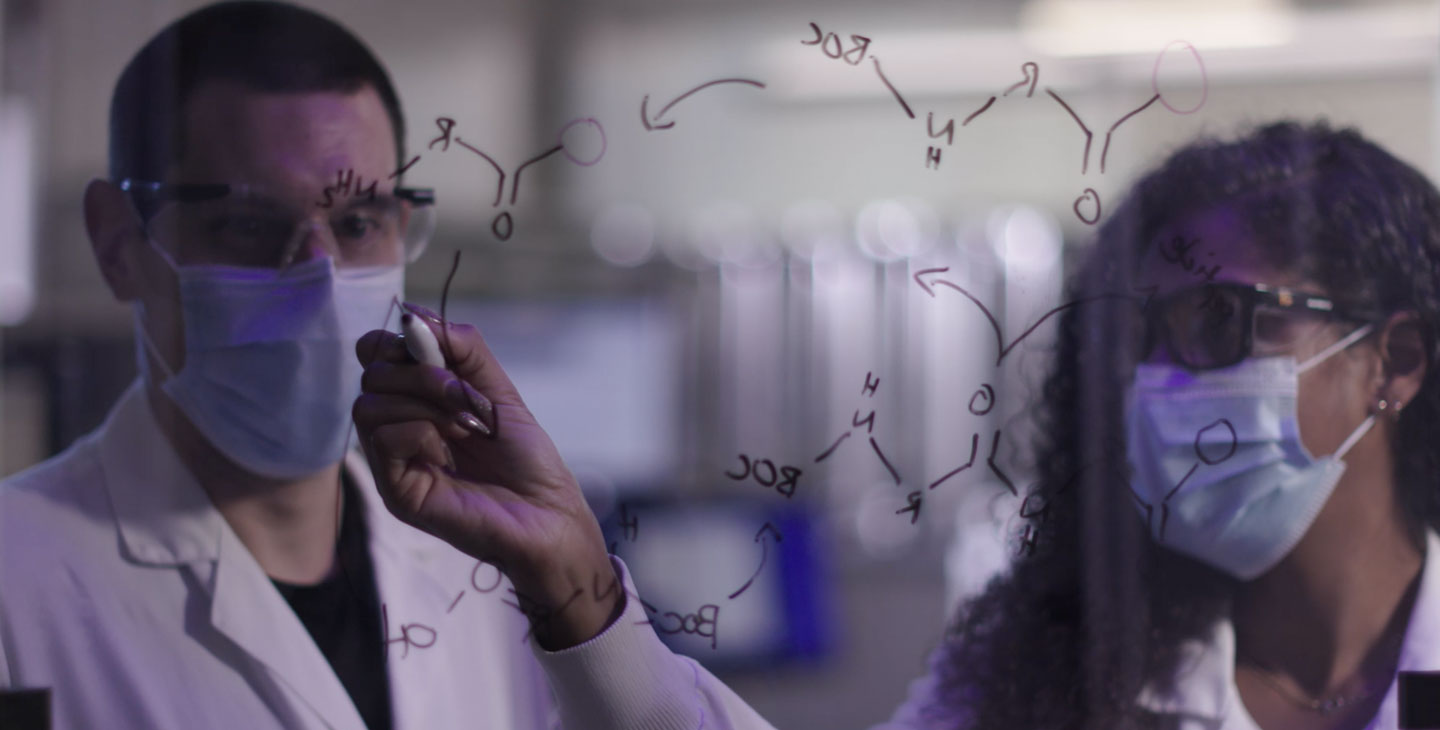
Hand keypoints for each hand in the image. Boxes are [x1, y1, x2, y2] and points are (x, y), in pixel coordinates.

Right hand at [352, 304, 621, 648]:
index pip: (375, 354)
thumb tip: (412, 313)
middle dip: (423, 372)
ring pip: (368, 404)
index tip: (435, 347)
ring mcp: (393, 462)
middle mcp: (398, 429)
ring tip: (466, 425)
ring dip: (424, 401)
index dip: (397, 341)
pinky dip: (420, 432)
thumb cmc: (526, 459)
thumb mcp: (497, 390)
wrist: (548, 513)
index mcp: (417, 402)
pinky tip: (450, 452)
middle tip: (466, 399)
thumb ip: (461, 348)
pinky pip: (383, 438)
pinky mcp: (396, 490)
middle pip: (371, 373)